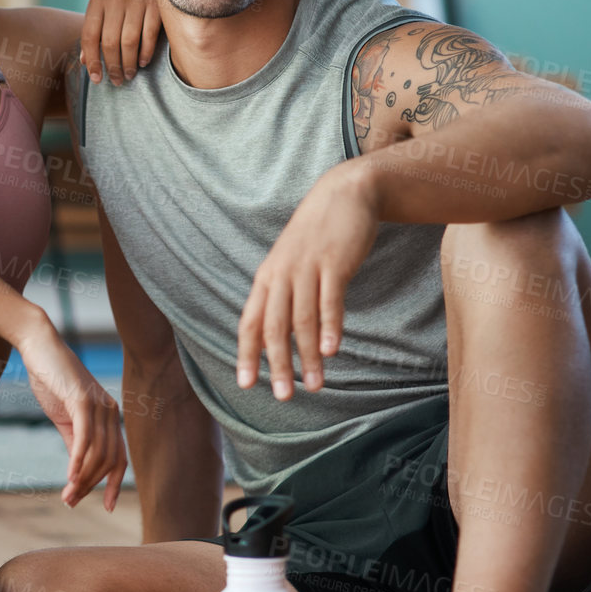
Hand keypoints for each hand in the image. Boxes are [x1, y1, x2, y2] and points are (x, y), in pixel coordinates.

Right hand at [15, 321, 128, 509]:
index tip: (106, 507)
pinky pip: (85, 438)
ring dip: (82, 479)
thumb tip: (78, 470)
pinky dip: (78, 461)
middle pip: (109, 460)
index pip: (119, 458)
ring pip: (97, 453)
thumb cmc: (51, 379)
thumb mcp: (65, 416)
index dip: (114, 484)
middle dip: (92, 486)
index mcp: (109, 416)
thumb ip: (75, 440)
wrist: (39, 347)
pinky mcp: (82, 401)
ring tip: (66, 496)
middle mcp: (111, 411)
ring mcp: (99, 405)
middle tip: (70, 502)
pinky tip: (70, 477)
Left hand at [81, 0, 160, 85]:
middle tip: (117, 81)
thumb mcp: (105, 14)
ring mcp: (136, 0)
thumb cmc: (124, 5)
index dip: (92, 61)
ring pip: (129, 41)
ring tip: (129, 75)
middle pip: (109, 41)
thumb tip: (84, 62)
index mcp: (97, 2)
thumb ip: (94, 35)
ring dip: (129, 63)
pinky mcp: (155, 4)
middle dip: (113, 66)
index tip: (97, 79)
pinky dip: (146, 52)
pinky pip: (149, 35)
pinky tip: (143, 63)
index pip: (89, 36)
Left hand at [237, 163, 380, 399]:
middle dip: (277, 365)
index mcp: (267, 278)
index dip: (246, 354)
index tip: (245, 385)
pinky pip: (329, 301)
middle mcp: (281, 275)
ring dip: (307, 357)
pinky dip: (330, 327)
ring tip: (315, 385)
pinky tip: (331, 351)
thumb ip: (282, 297)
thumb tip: (274, 338)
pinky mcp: (334, 263)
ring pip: (302, 320)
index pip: (250, 322)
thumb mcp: (291, 264)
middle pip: (274, 327)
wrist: (344, 194)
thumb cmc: (317, 236)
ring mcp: (307, 268)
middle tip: (282, 397)